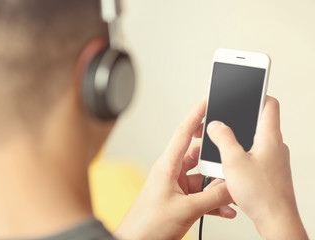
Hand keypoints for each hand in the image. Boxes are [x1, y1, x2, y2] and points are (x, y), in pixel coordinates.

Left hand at [114, 97, 234, 239]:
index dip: (196, 114)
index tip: (207, 100)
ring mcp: (176, 186)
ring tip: (231, 193)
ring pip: (203, 178)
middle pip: (198, 156)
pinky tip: (225, 209)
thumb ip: (212, 198)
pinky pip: (201, 194)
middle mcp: (172, 172)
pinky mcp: (179, 199)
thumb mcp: (186, 209)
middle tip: (231, 157)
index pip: (184, 132)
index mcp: (168, 166)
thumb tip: (231, 188)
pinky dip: (213, 200)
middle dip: (216, 159)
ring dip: (217, 186)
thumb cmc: (148, 224)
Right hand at [207, 96, 307, 239]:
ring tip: (219, 147)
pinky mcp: (267, 170)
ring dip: (234, 140)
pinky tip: (226, 165)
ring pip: (251, 140)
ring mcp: (271, 158)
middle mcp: (273, 145)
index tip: (246, 86)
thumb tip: (216, 125)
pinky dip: (238, 154)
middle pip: (256, 121)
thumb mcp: (234, 160)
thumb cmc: (262, 194)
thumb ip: (223, 138)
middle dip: (236, 118)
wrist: (276, 220)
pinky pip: (251, 155)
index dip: (257, 93)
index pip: (269, 104)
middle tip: (222, 118)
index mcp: (269, 136)